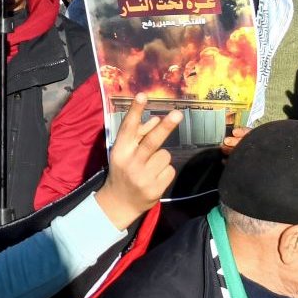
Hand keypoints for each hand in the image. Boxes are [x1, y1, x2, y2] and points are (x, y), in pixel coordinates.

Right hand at [92, 110, 180, 229]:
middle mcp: (130, 163)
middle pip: (152, 142)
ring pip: (165, 155)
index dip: (136, 110)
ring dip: (161, 159)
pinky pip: (170, 170)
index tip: (142, 95)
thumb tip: (156, 119)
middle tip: (178, 114)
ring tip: (150, 168)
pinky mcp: (155, 189)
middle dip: (166, 127)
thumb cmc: (123, 170)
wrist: (119, 202)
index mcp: (120, 151)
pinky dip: (165, 172)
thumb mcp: (124, 152)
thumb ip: (139, 135)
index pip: (128, 127)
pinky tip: (154, 178)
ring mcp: (143, 177)